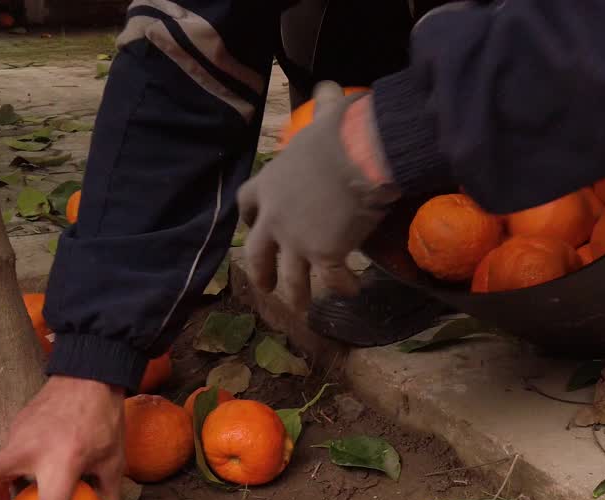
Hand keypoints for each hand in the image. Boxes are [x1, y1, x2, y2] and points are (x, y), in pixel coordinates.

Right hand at [0, 376, 125, 499]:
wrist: (89, 372)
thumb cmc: (105, 419)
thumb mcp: (116, 460)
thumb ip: (106, 491)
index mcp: (61, 463)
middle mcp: (31, 451)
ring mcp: (18, 435)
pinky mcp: (15, 425)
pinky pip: (7, 454)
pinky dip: (8, 471)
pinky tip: (19, 481)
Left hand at [238, 82, 400, 308]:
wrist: (357, 156)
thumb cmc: (339, 134)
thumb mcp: (323, 119)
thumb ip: (322, 107)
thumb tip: (329, 87)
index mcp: (269, 184)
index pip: (247, 203)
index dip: (249, 218)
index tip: (252, 227)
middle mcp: (275, 218)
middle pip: (257, 253)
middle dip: (261, 272)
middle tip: (266, 286)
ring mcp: (296, 240)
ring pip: (291, 278)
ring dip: (297, 294)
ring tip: (302, 306)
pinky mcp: (323, 255)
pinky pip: (331, 279)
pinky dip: (342, 287)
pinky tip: (353, 290)